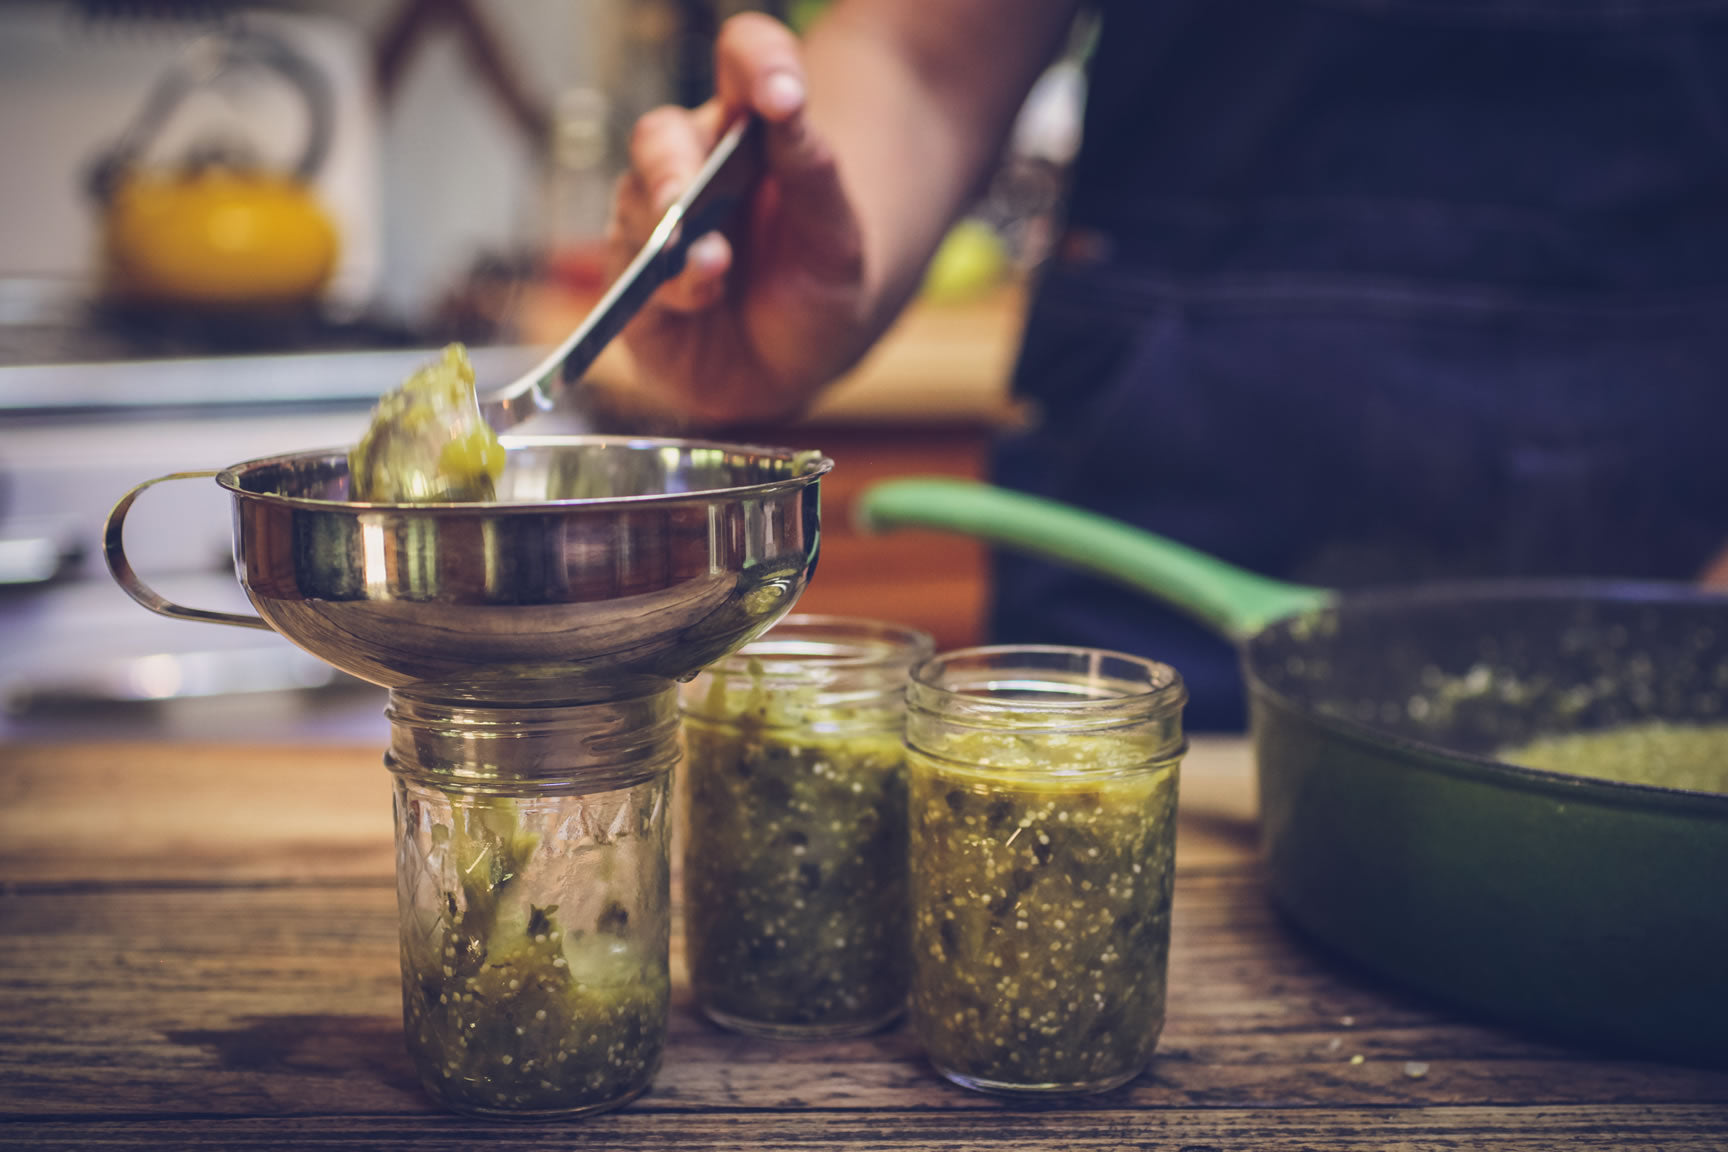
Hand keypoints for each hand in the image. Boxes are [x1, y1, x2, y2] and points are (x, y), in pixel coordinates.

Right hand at [610, 13, 866, 425]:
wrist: (796, 371)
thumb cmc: (817, 289)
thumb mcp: (836, 235)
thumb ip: (812, 169)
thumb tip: (785, 104)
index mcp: (750, 129)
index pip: (743, 59)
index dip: (757, 60)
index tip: (780, 93)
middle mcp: (691, 163)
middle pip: (661, 135)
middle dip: (672, 165)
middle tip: (686, 196)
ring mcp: (654, 220)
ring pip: (638, 201)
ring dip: (669, 233)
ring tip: (714, 264)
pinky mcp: (631, 279)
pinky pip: (629, 270)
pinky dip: (665, 283)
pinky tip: (701, 296)